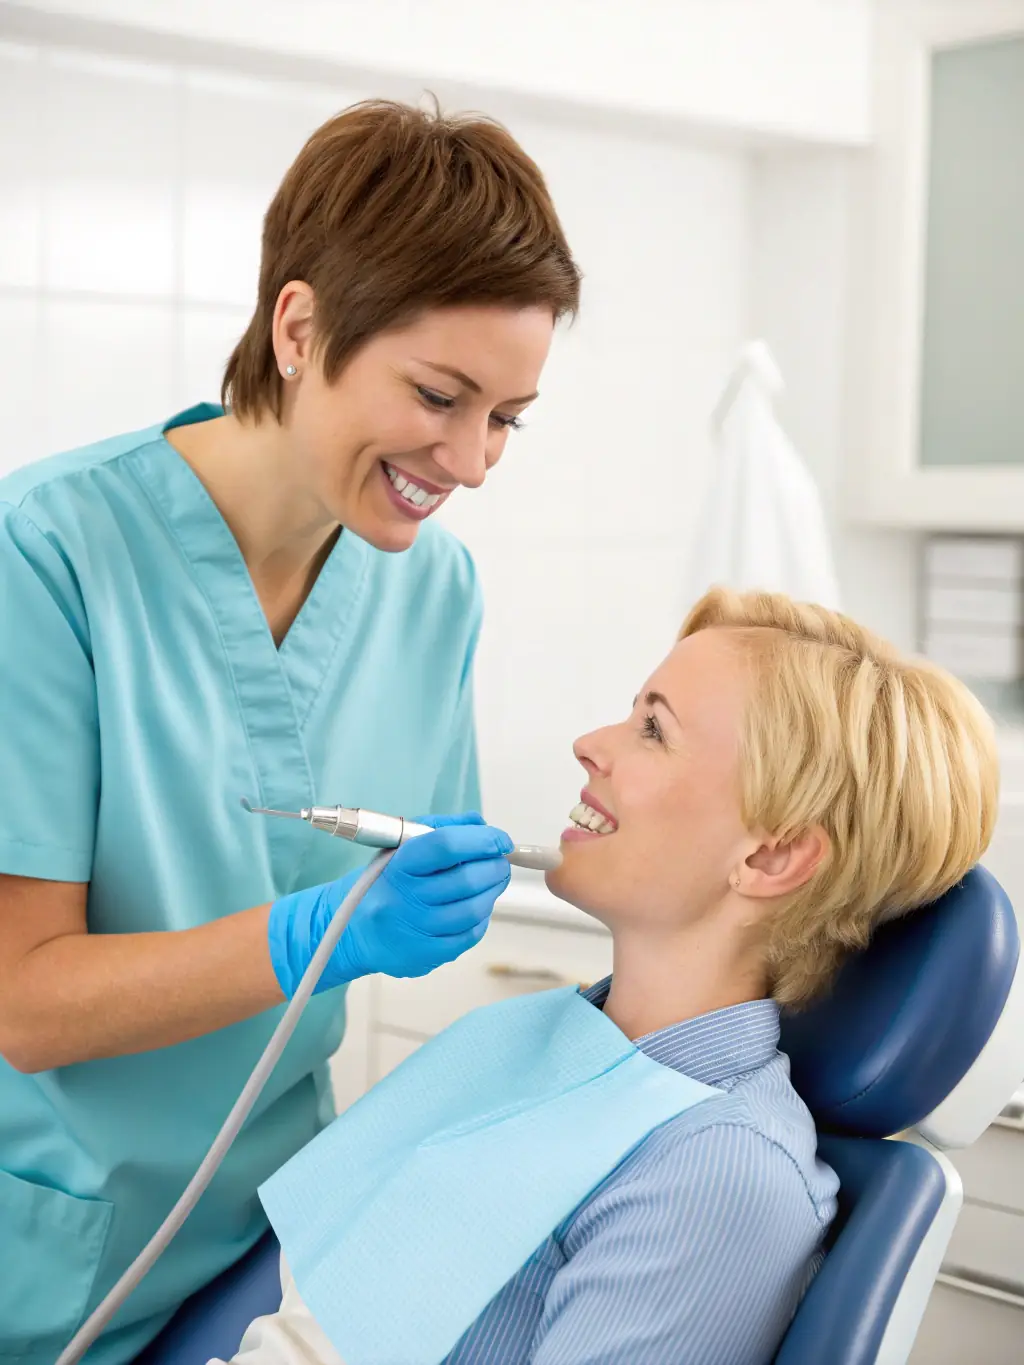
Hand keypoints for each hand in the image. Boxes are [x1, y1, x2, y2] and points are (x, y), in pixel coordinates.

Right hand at [267, 813, 513, 997]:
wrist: (351, 929)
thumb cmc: (384, 881)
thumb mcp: (401, 845)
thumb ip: (442, 829)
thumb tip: (482, 825)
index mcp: (399, 865)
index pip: (446, 845)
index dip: (482, 840)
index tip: (500, 840)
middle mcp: (404, 898)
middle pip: (467, 879)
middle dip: (495, 867)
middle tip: (500, 861)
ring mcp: (414, 930)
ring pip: (474, 909)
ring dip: (492, 892)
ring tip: (492, 882)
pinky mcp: (424, 956)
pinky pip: (469, 935)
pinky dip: (482, 917)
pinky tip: (477, 906)